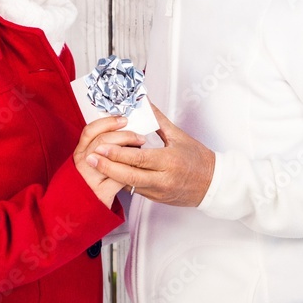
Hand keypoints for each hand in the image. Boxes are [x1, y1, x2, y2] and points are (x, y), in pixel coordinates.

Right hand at [73, 115, 145, 207]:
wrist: (80, 210)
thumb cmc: (88, 183)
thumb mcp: (89, 161)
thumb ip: (100, 145)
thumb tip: (118, 127)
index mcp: (79, 153)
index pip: (90, 131)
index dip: (107, 123)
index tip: (123, 119)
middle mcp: (81, 163)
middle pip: (102, 142)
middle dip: (124, 136)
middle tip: (139, 136)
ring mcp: (89, 179)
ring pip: (112, 159)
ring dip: (130, 151)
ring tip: (141, 147)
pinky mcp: (100, 193)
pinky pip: (120, 178)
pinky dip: (131, 170)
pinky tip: (139, 167)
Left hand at [86, 103, 214, 206]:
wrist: (212, 184)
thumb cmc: (198, 159)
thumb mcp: (179, 136)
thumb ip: (157, 120)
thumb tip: (143, 104)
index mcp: (170, 160)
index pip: (140, 158)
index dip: (119, 154)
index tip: (102, 147)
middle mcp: (163, 178)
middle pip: (130, 175)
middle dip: (107, 167)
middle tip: (90, 158)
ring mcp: (158, 191)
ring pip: (129, 184)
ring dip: (111, 175)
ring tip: (95, 165)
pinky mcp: (155, 198)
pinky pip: (135, 189)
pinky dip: (122, 180)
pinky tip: (111, 172)